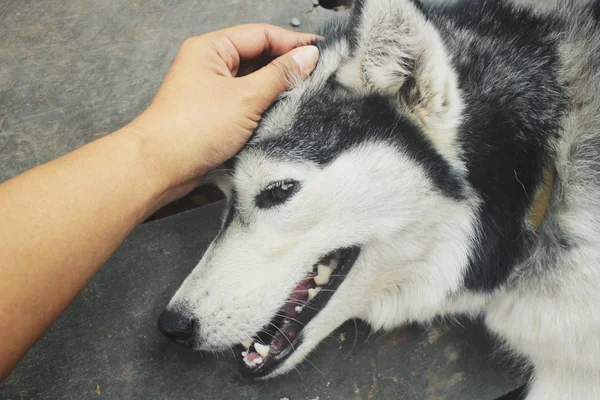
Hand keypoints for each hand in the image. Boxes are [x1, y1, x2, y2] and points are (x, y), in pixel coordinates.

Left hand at [124, 24, 319, 201]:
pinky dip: (264, 104)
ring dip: (276, 86)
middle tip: (318, 74)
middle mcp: (210, 64)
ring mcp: (211, 89)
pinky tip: (282, 111)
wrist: (161, 166)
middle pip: (258, 55)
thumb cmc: (192, 128)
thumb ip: (279, 75)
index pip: (261, 35)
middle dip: (286, 65)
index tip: (321, 52)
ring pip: (253, 80)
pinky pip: (245, 100)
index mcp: (211, 48)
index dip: (293, 42)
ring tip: (305, 92)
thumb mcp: (246, 97)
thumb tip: (306, 57)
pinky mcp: (214, 112)